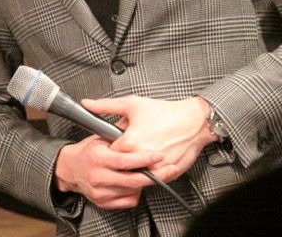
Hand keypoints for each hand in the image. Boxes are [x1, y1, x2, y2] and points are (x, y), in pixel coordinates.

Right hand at [54, 135, 163, 209]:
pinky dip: (137, 193)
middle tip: (169, 168)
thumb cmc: (89, 151)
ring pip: (132, 191)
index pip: (125, 161)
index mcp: (98, 158)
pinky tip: (139, 183)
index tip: (158, 155)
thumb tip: (136, 125)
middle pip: (132, 180)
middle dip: (154, 175)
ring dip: (147, 183)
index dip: (144, 159)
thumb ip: (117, 133)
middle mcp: (98, 176)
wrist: (71, 169)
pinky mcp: (103, 202)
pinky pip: (128, 201)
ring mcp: (100, 192)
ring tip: (157, 173)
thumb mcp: (101, 136)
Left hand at [83, 95, 216, 181]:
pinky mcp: (167, 174)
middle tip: (134, 145)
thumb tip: (87, 104)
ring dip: (137, 166)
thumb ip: (106, 106)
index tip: (118, 142)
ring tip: (145, 150)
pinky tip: (156, 156)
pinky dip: (152, 170)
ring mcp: (154, 168)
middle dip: (124, 158)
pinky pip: (153, 178)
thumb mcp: (133, 104)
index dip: (113, 147)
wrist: (194, 121)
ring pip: (137, 175)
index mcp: (129, 142)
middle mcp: (140, 158)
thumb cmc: (165, 112)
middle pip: (122, 166)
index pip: (110, 153)